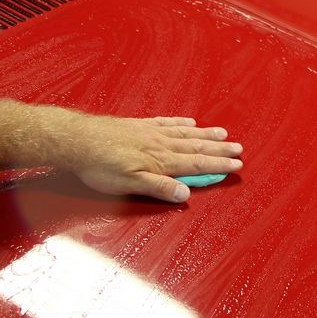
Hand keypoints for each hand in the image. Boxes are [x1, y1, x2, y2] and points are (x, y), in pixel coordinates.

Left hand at [71, 115, 242, 202]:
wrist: (76, 140)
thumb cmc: (100, 166)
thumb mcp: (130, 184)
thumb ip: (160, 188)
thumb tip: (186, 195)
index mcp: (161, 161)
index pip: (197, 165)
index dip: (218, 166)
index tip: (237, 165)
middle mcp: (161, 144)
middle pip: (196, 147)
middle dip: (219, 150)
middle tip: (239, 149)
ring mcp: (150, 133)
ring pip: (185, 134)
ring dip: (206, 136)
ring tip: (223, 134)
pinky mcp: (138, 126)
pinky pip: (166, 123)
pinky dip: (181, 123)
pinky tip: (190, 122)